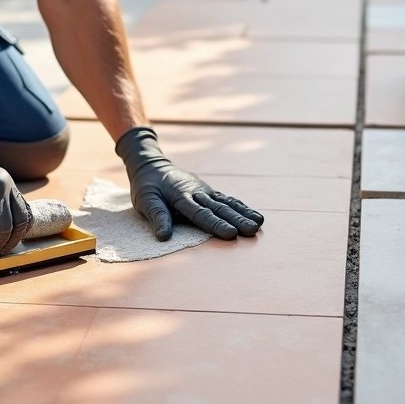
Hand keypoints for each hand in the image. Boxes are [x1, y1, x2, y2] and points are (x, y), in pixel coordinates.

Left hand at [115, 126, 263, 240]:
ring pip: (226, 202)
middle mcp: (196, 192)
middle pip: (218, 208)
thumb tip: (164, 237)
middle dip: (236, 220)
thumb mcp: (145, 200)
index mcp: (180, 196)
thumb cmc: (147, 187)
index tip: (230, 234)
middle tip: (252, 231)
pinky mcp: (208, 191)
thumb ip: (157, 216)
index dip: (215, 224)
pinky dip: (240, 206)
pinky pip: (226, 198)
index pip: (200, 213)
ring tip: (259, 223)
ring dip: (243, 213)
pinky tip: (253, 214)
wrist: (152, 165)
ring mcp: (204, 190)